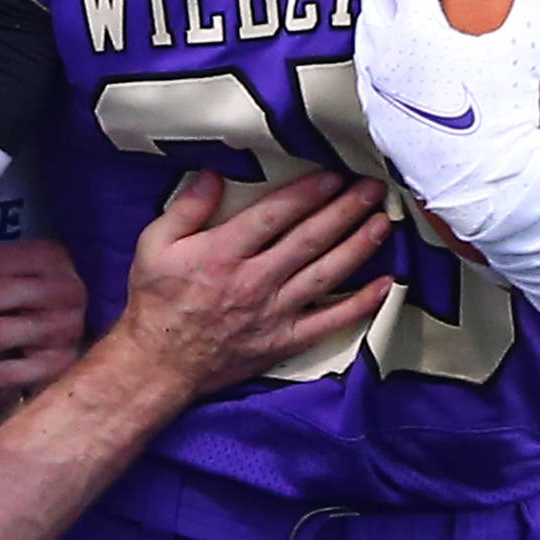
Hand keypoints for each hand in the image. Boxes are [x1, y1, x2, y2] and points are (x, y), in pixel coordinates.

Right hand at [115, 170, 390, 396]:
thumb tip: (214, 175)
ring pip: (326, 274)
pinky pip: (331, 322)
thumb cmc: (156, 301)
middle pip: (310, 239)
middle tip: (372, 187)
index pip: (275, 215)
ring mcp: (274, 313)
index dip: (307, 193)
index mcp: (223, 253)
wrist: (159, 364)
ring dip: (358, 246)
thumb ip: (186, 208)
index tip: (333, 174)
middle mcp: (254, 281)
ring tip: (383, 221)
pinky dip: (360, 304)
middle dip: (345, 209)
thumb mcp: (154, 245)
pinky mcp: (285, 341)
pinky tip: (384, 285)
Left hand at [352, 0, 539, 243]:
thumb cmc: (500, 117)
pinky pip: (367, 72)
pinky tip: (379, 57)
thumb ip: (537, 1)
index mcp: (416, 30)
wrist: (482, 183)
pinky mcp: (378, 119)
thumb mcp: (522, 52)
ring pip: (365, 34)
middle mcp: (387, 54)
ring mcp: (379, 89)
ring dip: (373, 8)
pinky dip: (371, 51)